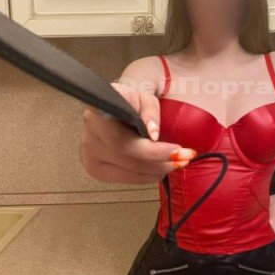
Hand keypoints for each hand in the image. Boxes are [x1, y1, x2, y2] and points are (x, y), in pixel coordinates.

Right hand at [79, 82, 195, 183]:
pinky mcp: (95, 169)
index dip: (151, 151)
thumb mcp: (144, 95)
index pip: (123, 141)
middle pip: (129, 160)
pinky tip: (160, 167)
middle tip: (185, 157)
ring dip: (158, 170)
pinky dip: (147, 176)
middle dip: (162, 161)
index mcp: (97, 113)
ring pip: (130, 172)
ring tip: (178, 162)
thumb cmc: (131, 99)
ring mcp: (89, 155)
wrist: (116, 105)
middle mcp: (89, 135)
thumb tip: (152, 134)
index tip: (176, 150)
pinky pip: (126, 179)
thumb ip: (150, 110)